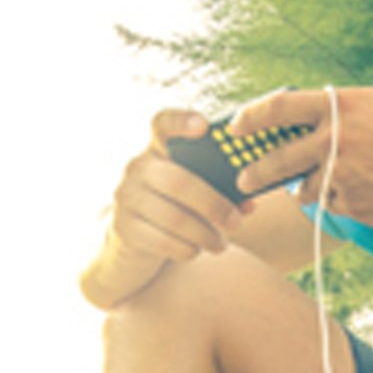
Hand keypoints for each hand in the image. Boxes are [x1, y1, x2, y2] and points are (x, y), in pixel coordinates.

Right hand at [111, 109, 254, 265]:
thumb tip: (249, 203)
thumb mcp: (193, 194)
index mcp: (157, 149)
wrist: (132, 241)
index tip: (204, 127)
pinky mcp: (123, 228)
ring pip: (173, 217)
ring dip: (204, 234)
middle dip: (213, 205)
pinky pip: (162, 241)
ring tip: (220, 244)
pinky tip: (195, 251)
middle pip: (179, 181)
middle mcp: (137, 167)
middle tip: (235, 222)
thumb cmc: (174, 209)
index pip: (162, 123)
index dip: (181, 121)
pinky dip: (186, 249)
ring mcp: (126, 197)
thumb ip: (220, 190)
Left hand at [231, 87, 372, 229]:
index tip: (236, 127)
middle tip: (244, 180)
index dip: (251, 117)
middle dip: (256, 173)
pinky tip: (370, 193)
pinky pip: (338, 207)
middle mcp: (335, 141)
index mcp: (340, 106)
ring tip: (330, 184)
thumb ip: (344, 113)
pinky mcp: (356, 207)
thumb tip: (313, 125)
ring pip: (310, 189)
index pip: (279, 108)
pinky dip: (346, 202)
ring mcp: (344, 177)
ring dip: (313, 189)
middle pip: (278, 160)